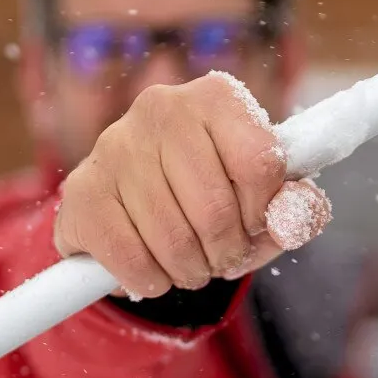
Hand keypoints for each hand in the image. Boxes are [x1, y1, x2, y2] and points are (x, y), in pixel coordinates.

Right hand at [53, 73, 329, 297]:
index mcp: (216, 97)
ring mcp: (114, 145)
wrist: (132, 211)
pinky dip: (149, 280)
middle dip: (225, 252)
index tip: (252, 224)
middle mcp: (162, 107)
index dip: (262, 213)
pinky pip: (129, 258)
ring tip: (187, 263)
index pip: (259, 164)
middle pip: (214, 210)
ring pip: (172, 240)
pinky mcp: (81, 190)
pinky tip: (150, 269)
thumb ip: (296, 209)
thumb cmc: (209, 200)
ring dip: (189, 271)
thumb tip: (293, 218)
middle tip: (219, 256)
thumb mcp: (262, 203)